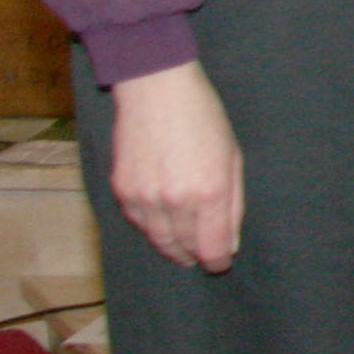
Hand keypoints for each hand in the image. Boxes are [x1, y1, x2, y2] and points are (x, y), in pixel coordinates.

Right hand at [108, 61, 243, 271]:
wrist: (155, 90)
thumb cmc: (203, 118)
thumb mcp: (232, 157)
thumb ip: (233, 203)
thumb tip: (229, 241)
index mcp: (209, 192)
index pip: (212, 249)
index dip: (217, 261)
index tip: (220, 263)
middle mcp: (174, 201)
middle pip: (184, 249)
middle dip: (195, 256)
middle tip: (202, 257)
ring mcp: (144, 198)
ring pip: (158, 241)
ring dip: (172, 248)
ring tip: (182, 249)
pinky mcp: (120, 191)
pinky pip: (137, 223)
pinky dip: (151, 229)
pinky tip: (161, 225)